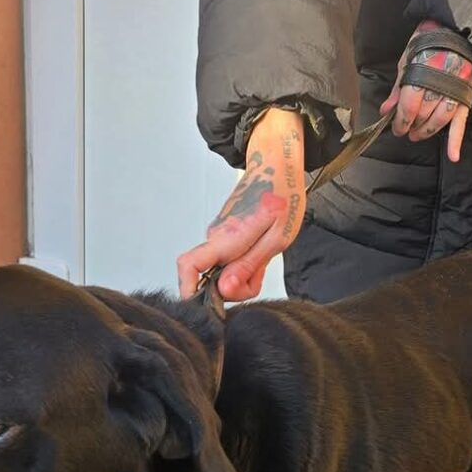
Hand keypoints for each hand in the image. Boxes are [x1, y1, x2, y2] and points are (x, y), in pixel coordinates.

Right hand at [178, 108, 305, 301]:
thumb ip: (249, 265)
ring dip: (242, 275)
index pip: (189, 267)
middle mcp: (215, 237)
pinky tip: (260, 250)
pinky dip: (243, 263)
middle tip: (259, 274)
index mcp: (226, 237)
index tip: (207, 305)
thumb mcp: (277, 237)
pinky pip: (227, 259)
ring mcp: (218, 235)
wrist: (277, 166)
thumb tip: (224, 290)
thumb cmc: (281, 196)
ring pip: (221, 270)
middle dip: (233, 288)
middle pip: (209, 278)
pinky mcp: (224, 234)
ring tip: (264, 256)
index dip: (189, 291)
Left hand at [382, 22, 471, 160]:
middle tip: (406, 131)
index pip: (409, 107)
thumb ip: (397, 88)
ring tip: (419, 135)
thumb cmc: (425, 43)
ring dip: (428, 131)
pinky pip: (461, 120)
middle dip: (413, 126)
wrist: (452, 29)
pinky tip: (453, 156)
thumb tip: (386, 110)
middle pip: (424, 114)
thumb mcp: (406, 61)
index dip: (400, 121)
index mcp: (423, 72)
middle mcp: (441, 82)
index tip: (396, 127)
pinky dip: (456, 140)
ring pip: (441, 119)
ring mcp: (456, 88)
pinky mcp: (467, 93)